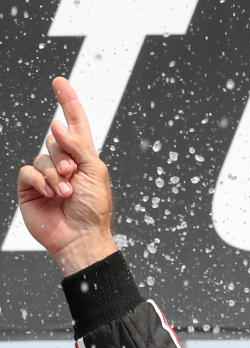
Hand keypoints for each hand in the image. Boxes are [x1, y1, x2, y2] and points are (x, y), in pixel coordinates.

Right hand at [16, 76, 116, 275]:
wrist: (80, 237)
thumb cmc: (94, 209)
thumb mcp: (95, 173)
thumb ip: (78, 147)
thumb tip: (57, 125)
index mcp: (84, 158)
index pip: (75, 124)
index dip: (68, 102)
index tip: (59, 82)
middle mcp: (64, 163)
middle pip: (55, 140)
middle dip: (64, 156)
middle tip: (72, 174)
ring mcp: (46, 174)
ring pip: (41, 157)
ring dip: (54, 174)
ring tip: (66, 192)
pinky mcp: (30, 187)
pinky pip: (28, 171)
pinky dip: (40, 181)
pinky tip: (51, 195)